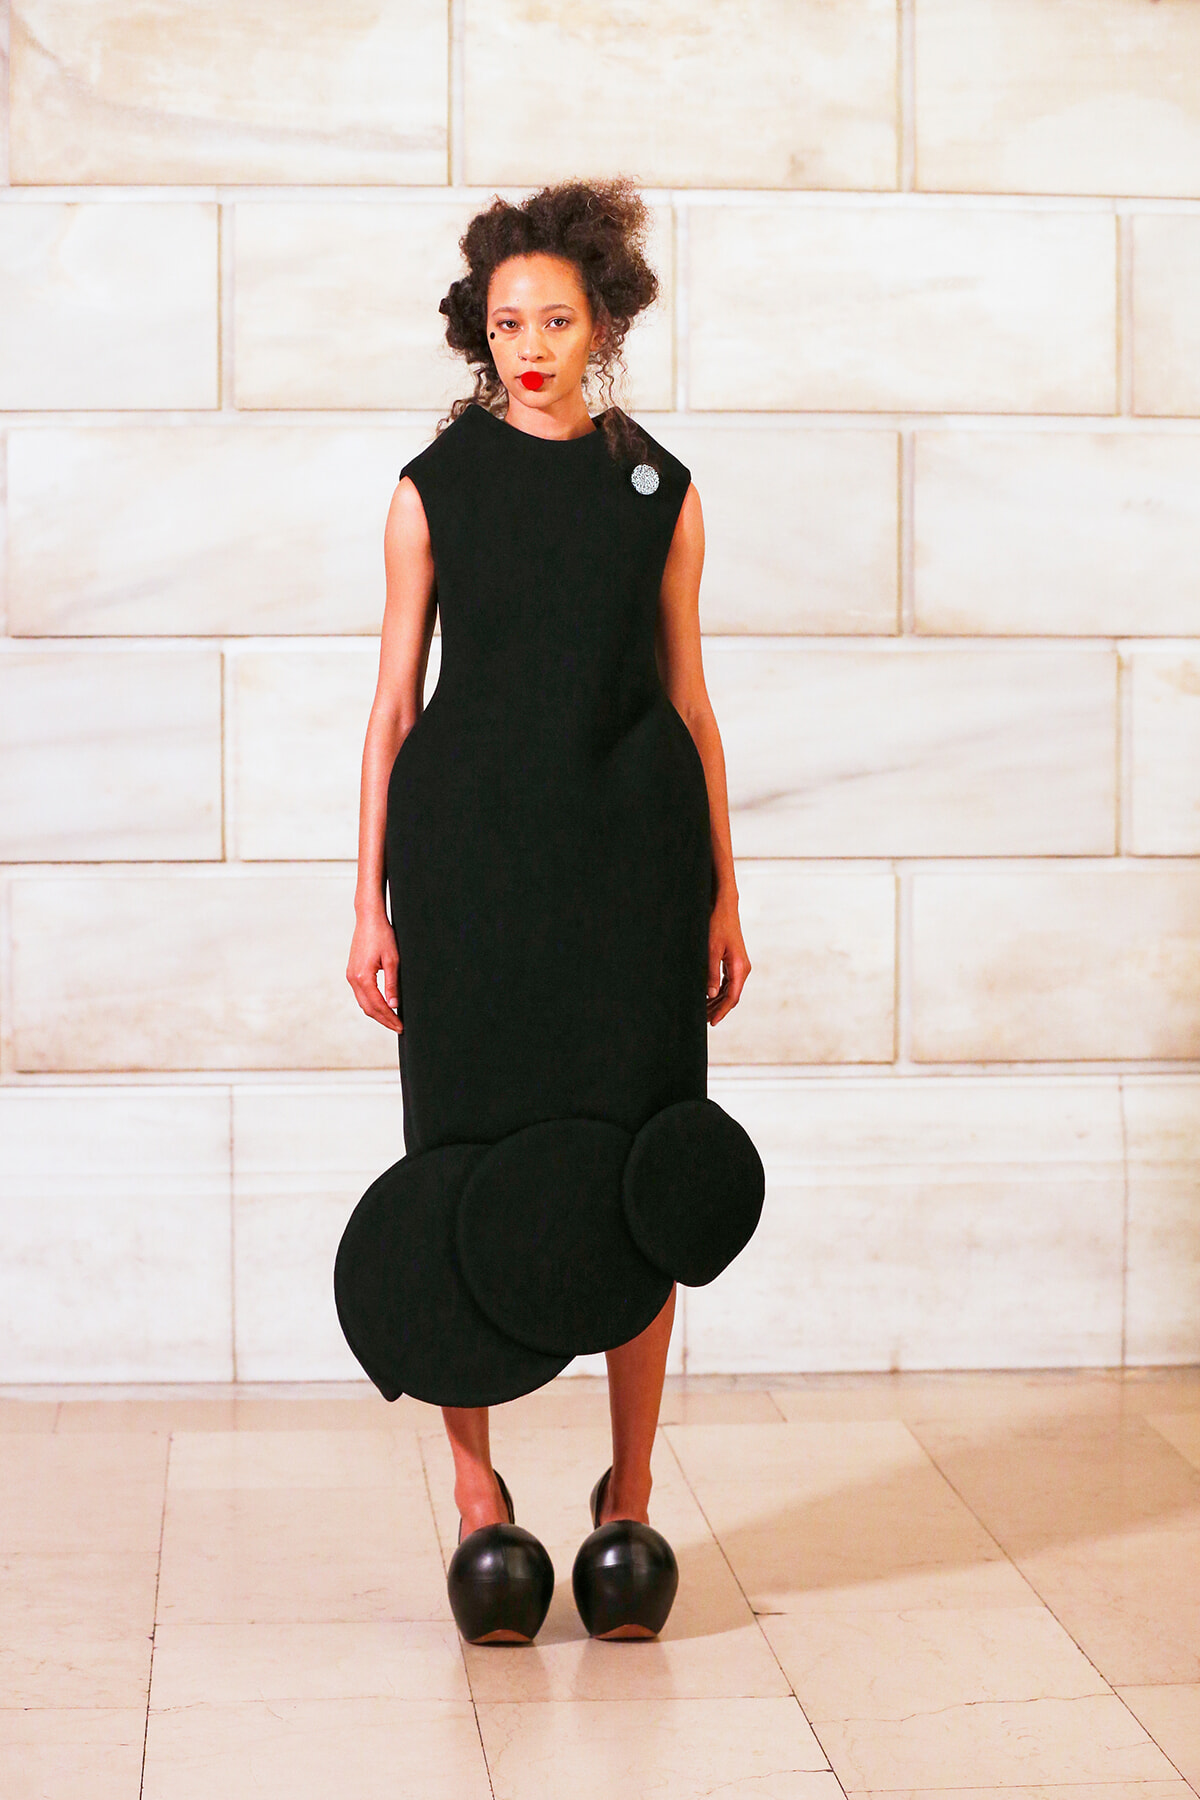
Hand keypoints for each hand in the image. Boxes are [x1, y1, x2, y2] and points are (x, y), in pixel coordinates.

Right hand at [347, 911, 402, 1032]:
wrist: (369, 919)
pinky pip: (361, 994)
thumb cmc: (382, 936)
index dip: (390, 1018)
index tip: (401, 1026)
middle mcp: (353, 978)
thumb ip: (392, 985)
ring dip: (377, 1013)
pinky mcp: (352, 972)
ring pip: (363, 1002)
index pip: (377, 1005)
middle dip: (384, 1020)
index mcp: (362, 977)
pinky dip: (371, 1003)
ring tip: (392, 1019)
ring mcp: (350, 975)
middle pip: (368, 1008)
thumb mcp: (392, 961)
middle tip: (398, 1027)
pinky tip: (383, 1005)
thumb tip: (394, 1005)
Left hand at [707, 891, 750, 1026]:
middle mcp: (743, 968)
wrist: (725, 908)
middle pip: (732, 996)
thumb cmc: (717, 926)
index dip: (722, 1011)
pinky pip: (728, 983)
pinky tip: (708, 997)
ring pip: (730, 990)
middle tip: (703, 1020)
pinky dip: (719, 992)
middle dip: (718, 1009)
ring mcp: (740, 966)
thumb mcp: (711, 950)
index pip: (732, 996)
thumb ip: (711, 973)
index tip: (712, 1022)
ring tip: (704, 1012)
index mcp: (740, 967)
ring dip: (718, 1002)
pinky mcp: (735, 963)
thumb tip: (711, 995)